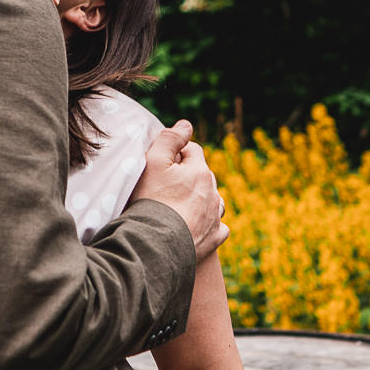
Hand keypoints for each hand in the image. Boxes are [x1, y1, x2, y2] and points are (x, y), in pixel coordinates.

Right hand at [133, 121, 226, 262]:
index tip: (160, 163)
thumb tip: (186, 124)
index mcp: (200, 172)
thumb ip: (170, 139)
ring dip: (202, 199)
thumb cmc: (151, 201)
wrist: (155, 245)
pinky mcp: (213, 239)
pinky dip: (210, 225)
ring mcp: (215, 218)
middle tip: (165, 185)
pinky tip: (198, 226)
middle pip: (203, 175)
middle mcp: (213, 193)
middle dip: (189, 176)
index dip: (176, 153)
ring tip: (182, 206)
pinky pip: (218, 228)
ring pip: (213, 201)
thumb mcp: (153, 162)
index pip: (192, 151)